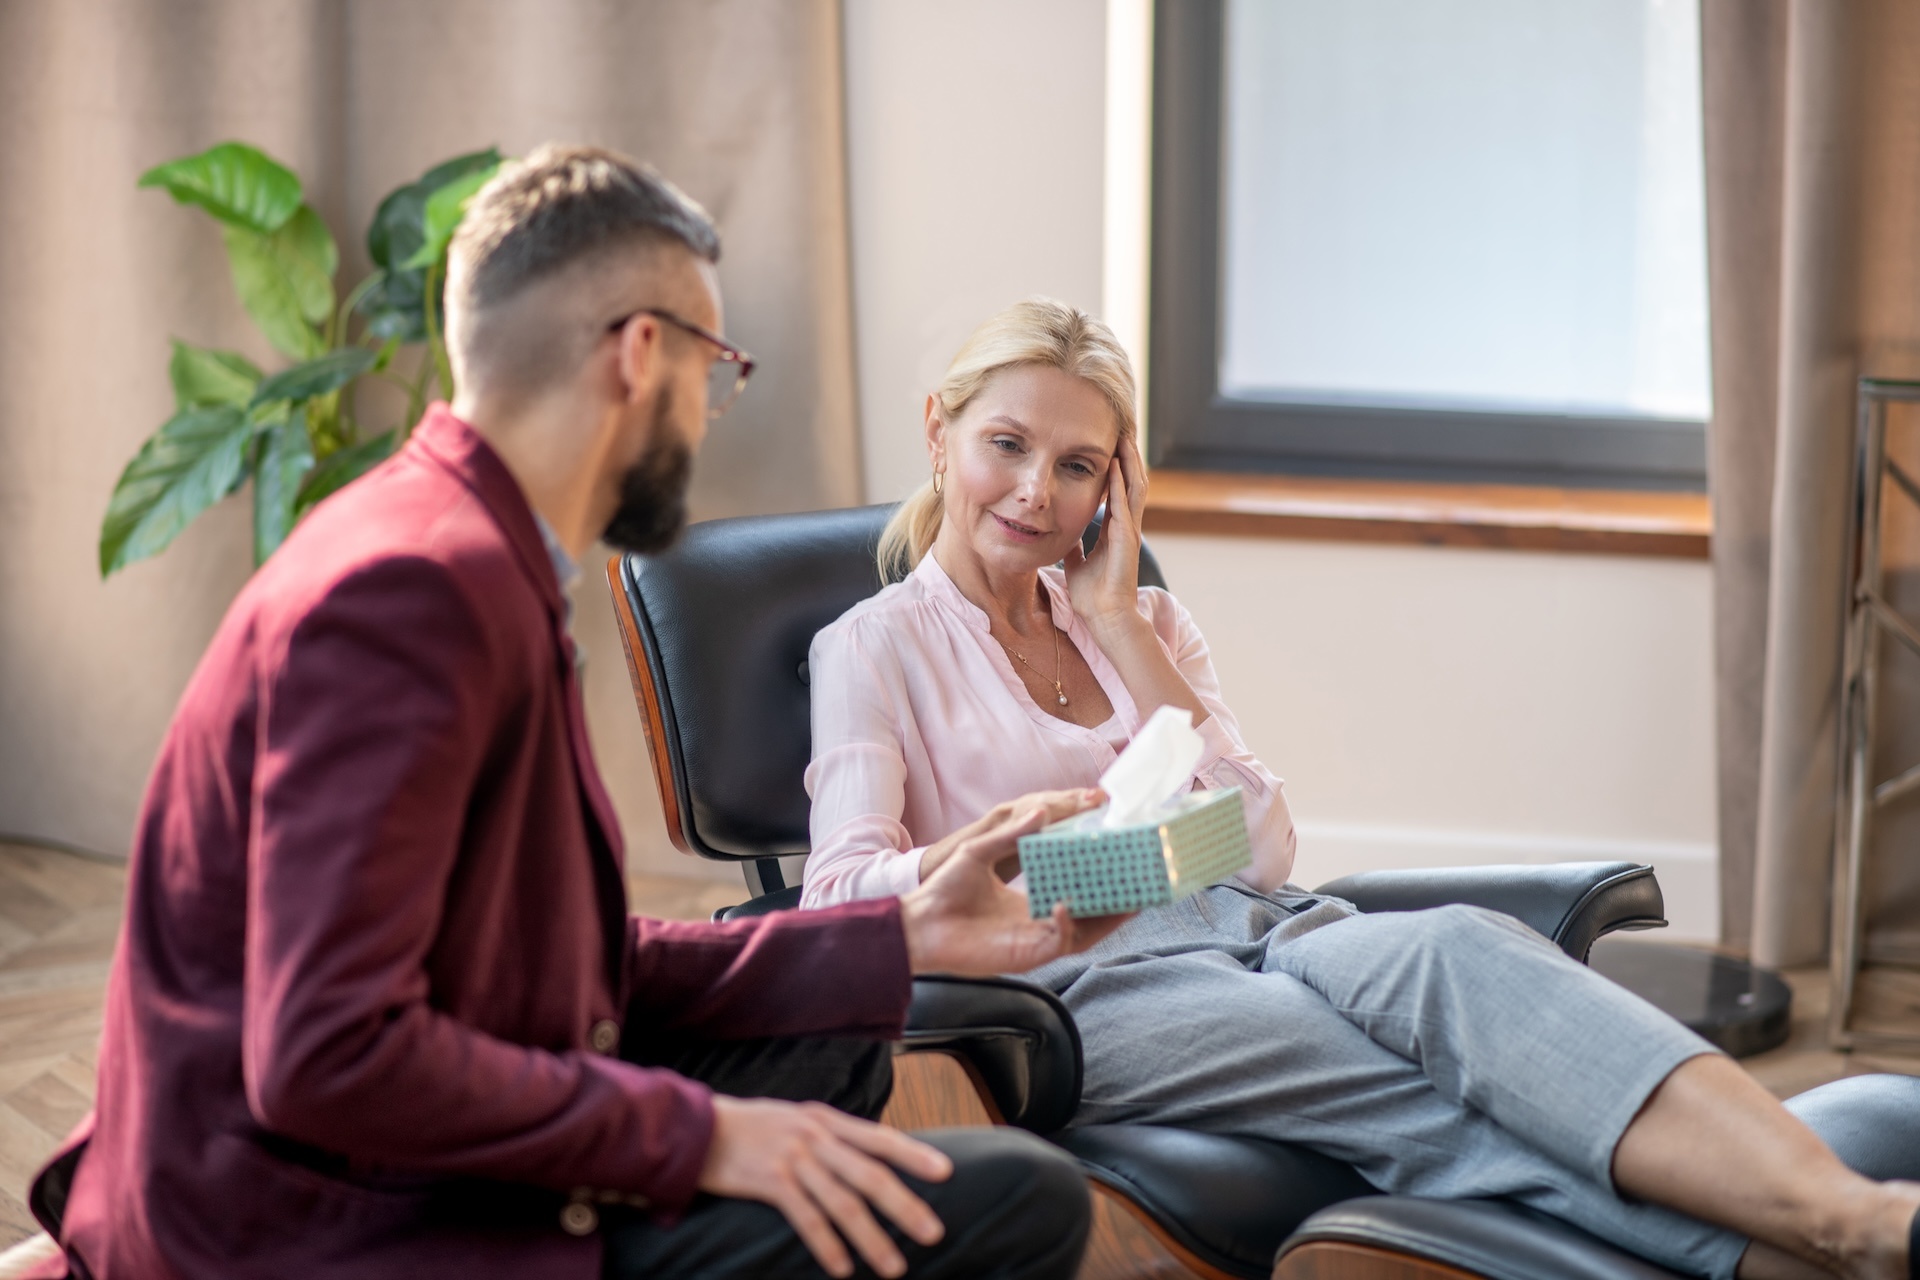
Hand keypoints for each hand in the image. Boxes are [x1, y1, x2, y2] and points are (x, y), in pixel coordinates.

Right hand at [698, 1095, 951, 1278]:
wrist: (697, 1127)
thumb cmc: (753, 1127)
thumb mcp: (798, 1120)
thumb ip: (833, 1137)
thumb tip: (871, 1157)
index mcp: (827, 1120)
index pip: (880, 1138)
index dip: (914, 1156)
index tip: (945, 1173)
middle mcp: (816, 1137)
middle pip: (870, 1175)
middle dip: (905, 1207)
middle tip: (933, 1233)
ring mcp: (793, 1159)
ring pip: (843, 1203)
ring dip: (871, 1238)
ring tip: (893, 1266)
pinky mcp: (769, 1181)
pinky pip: (805, 1218)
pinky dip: (827, 1245)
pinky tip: (842, 1268)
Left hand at [901, 803, 1133, 975]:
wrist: (920, 922)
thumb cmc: (945, 890)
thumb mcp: (980, 852)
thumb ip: (1012, 834)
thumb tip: (1042, 810)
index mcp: (1032, 901)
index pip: (1076, 892)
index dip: (1100, 880)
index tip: (1118, 860)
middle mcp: (1039, 922)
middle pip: (1091, 917)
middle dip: (1119, 904)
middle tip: (1144, 883)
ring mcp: (1035, 940)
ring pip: (1085, 934)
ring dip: (1108, 919)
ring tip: (1132, 899)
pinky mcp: (1026, 955)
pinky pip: (1057, 942)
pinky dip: (1066, 924)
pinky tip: (1064, 904)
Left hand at [1064, 433, 1149, 640]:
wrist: (1106, 619)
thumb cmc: (1093, 596)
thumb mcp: (1076, 561)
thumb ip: (1074, 544)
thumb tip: (1061, 530)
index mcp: (1115, 530)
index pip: (1118, 490)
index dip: (1115, 466)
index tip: (1107, 443)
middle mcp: (1126, 527)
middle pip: (1130, 481)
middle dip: (1127, 455)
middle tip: (1120, 428)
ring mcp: (1129, 533)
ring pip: (1134, 488)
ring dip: (1129, 462)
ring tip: (1123, 437)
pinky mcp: (1126, 541)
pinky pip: (1124, 507)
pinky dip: (1119, 485)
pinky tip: (1114, 466)